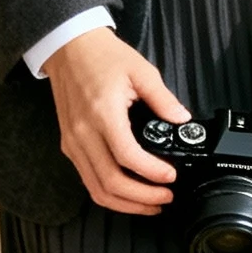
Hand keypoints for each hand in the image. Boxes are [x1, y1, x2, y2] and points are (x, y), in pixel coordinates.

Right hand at [44, 28, 189, 214]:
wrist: (69, 48)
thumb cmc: (101, 56)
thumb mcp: (140, 70)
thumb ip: (163, 98)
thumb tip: (182, 120)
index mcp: (102, 113)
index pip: (127, 156)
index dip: (151, 173)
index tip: (171, 176)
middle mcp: (83, 133)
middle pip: (110, 182)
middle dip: (141, 198)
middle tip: (165, 197)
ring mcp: (73, 142)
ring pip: (96, 188)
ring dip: (125, 204)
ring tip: (150, 204)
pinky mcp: (69, 146)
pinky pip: (87, 180)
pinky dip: (109, 193)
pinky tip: (128, 193)